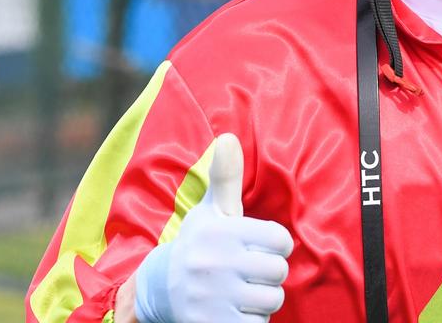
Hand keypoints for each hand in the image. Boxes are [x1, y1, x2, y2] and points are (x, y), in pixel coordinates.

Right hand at [133, 133, 292, 322]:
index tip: (258, 246)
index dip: (276, 245)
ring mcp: (212, 297)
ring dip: (260, 299)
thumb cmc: (199, 243)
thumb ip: (226, 177)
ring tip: (239, 290)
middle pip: (279, 272)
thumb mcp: (211, 210)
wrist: (159, 289)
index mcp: (221, 232)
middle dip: (269, 273)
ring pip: (271, 300)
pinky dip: (250, 321)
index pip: (282, 240)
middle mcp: (215, 263)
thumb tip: (228, 137)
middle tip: (248, 271)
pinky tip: (231, 310)